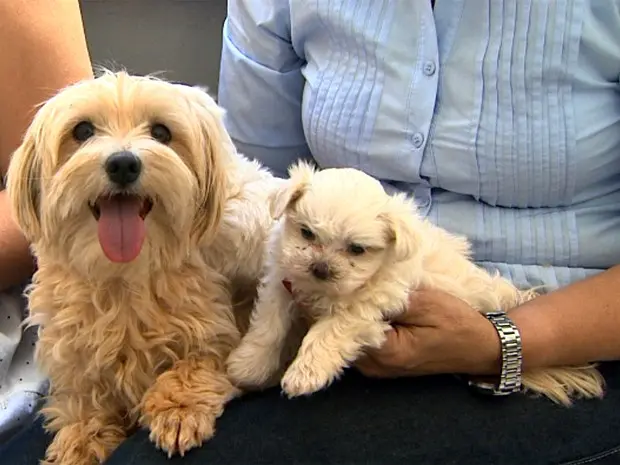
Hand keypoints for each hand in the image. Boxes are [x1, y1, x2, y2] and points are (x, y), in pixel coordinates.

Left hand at [356, 290, 501, 377]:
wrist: (481, 348)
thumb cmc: (457, 324)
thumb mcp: (427, 303)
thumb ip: (390, 298)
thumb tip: (358, 288)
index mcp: (385, 352)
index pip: (346, 326)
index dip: (344, 300)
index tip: (346, 279)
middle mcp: (375, 366)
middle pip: (343, 333)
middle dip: (346, 307)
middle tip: (351, 280)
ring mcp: (377, 367)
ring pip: (350, 336)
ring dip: (355, 314)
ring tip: (361, 288)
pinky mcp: (382, 361)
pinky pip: (362, 340)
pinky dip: (364, 322)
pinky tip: (371, 304)